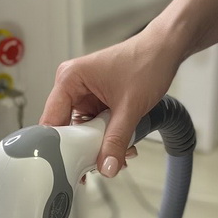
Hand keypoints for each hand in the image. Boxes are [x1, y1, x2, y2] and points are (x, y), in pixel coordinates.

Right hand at [40, 30, 181, 176]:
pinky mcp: (96, 101)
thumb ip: (116, 140)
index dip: (58, 145)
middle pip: (66, 129)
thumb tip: (106, 166)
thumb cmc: (146, 61)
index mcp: (69, 79)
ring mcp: (84, 94)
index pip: (52, 120)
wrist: (165, 50)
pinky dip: (107, 138)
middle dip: (84, 149)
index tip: (68, 165)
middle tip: (98, 164)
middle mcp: (72, 86)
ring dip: (99, 145)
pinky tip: (122, 145)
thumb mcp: (130, 107)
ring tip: (118, 153)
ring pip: (82, 132)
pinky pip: (94, 127)